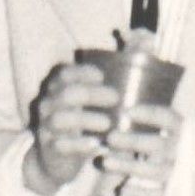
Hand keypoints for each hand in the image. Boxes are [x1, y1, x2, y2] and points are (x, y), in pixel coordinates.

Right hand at [26, 62, 118, 192]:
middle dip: (91, 94)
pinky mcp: (51, 148)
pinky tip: (97, 146)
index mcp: (59, 87)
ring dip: (86, 119)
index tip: (102, 75)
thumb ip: (123, 66)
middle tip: (116, 98)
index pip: (65, 73)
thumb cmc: (87, 119)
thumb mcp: (99, 96)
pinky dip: (80, 145)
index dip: (82, 72)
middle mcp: (50, 104)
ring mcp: (47, 126)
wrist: (59, 158)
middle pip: (65, 94)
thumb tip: (147, 38)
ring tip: (107, 124)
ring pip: (61, 119)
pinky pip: (62, 145)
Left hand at [98, 104, 182, 195]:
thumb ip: (157, 127)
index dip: (148, 114)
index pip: (169, 119)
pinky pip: (155, 195)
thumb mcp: (176, 135)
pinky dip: (138, 192)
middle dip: (132, 141)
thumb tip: (122, 118)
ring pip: (153, 171)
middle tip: (110, 138)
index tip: (127, 112)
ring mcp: (181, 176)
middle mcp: (185, 153)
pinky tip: (121, 188)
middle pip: (157, 145)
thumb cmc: (180, 152)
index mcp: (187, 133)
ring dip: (128, 166)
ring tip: (106, 162)